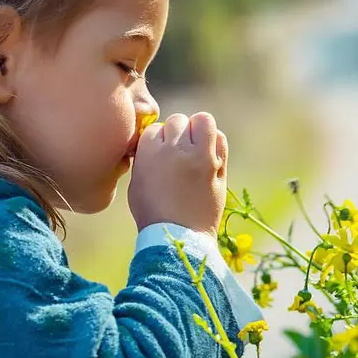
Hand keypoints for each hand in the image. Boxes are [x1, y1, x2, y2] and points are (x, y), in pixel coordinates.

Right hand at [127, 112, 227, 237]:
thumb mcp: (136, 183)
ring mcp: (200, 157)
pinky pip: (220, 138)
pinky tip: (208, 154)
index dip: (157, 141)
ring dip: (197, 130)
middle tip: (178, 151)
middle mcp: (176, 150)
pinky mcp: (219, 167)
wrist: (179, 237)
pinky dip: (214, 142)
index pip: (155, 128)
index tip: (159, 155)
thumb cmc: (153, 214)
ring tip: (195, 146)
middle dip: (176, 133)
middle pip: (177, 120)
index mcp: (150, 154)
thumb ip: (145, 158)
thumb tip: (156, 141)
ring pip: (202, 120)